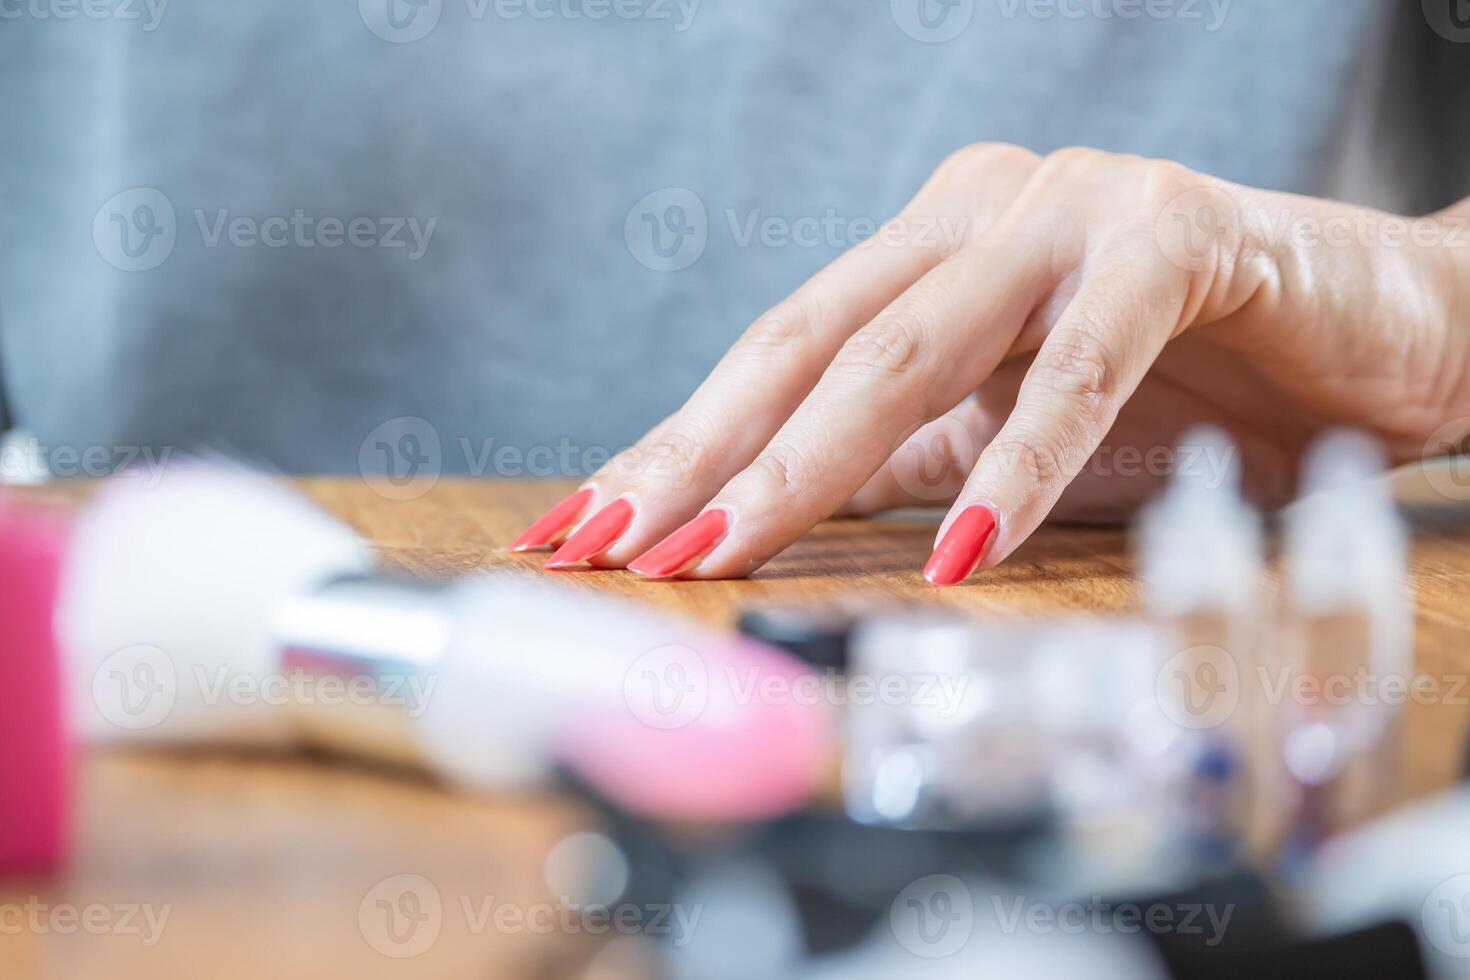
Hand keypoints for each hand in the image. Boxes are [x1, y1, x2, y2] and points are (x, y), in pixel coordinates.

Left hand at [514, 144, 1469, 582]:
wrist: (1371, 333)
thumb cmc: (1182, 384)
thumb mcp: (1006, 433)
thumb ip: (902, 460)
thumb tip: (765, 522)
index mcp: (922, 250)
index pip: (773, 356)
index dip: (675, 444)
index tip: (588, 528)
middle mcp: (973, 213)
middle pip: (806, 342)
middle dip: (701, 453)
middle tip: (619, 545)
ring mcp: (1069, 213)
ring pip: (910, 346)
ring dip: (810, 460)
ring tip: (728, 549)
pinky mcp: (1174, 238)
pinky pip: (1078, 364)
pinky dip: (1020, 464)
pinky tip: (961, 551)